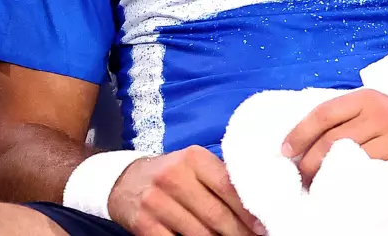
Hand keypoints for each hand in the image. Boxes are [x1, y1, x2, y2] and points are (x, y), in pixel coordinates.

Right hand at [107, 146, 265, 235]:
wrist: (123, 181)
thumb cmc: (169, 174)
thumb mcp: (192, 165)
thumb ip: (218, 177)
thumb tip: (255, 203)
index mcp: (193, 158)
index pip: (228, 186)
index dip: (248, 210)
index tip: (263, 225)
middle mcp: (174, 177)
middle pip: (216, 214)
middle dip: (239, 233)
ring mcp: (157, 202)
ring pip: (199, 233)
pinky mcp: (144, 224)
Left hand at [282, 89, 387, 186]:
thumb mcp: (377, 108)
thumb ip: (347, 117)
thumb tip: (301, 139)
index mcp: (369, 98)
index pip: (324, 113)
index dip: (299, 133)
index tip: (284, 151)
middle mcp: (382, 114)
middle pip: (331, 141)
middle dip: (309, 163)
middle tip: (300, 178)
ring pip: (349, 160)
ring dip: (327, 177)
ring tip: (317, 187)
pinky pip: (371, 176)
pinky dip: (352, 185)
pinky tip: (343, 191)